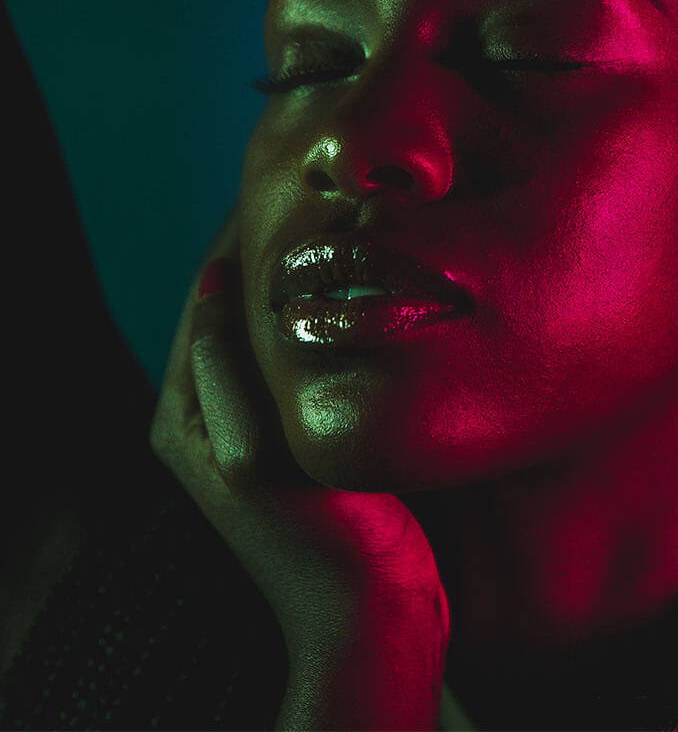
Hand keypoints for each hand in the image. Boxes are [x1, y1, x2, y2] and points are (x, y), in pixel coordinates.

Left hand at [150, 211, 448, 729]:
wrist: (371, 616)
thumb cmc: (319, 540)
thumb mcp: (256, 453)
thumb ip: (226, 368)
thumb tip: (220, 282)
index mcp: (185, 413)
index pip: (204, 296)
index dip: (240, 237)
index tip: (284, 182)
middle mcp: (211, 413)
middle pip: (237, 306)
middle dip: (272, 254)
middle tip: (325, 197)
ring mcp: (256, 423)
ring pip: (274, 327)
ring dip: (302, 282)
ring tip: (349, 232)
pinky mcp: (299, 433)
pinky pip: (304, 354)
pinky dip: (326, 316)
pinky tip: (366, 292)